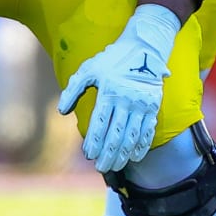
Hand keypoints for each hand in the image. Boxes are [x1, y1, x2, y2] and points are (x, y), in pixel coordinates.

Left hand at [58, 4, 179, 172]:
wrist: (144, 47)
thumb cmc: (112, 59)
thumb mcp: (88, 69)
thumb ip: (73, 90)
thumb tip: (62, 111)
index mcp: (109, 91)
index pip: (100, 123)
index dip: (94, 141)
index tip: (88, 154)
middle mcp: (126, 100)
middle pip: (116, 134)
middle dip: (108, 154)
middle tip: (100, 167)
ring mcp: (142, 104)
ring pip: (132, 135)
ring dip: (123, 154)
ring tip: (115, 166)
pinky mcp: (153, 106)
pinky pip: (148, 130)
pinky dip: (141, 146)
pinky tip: (134, 157)